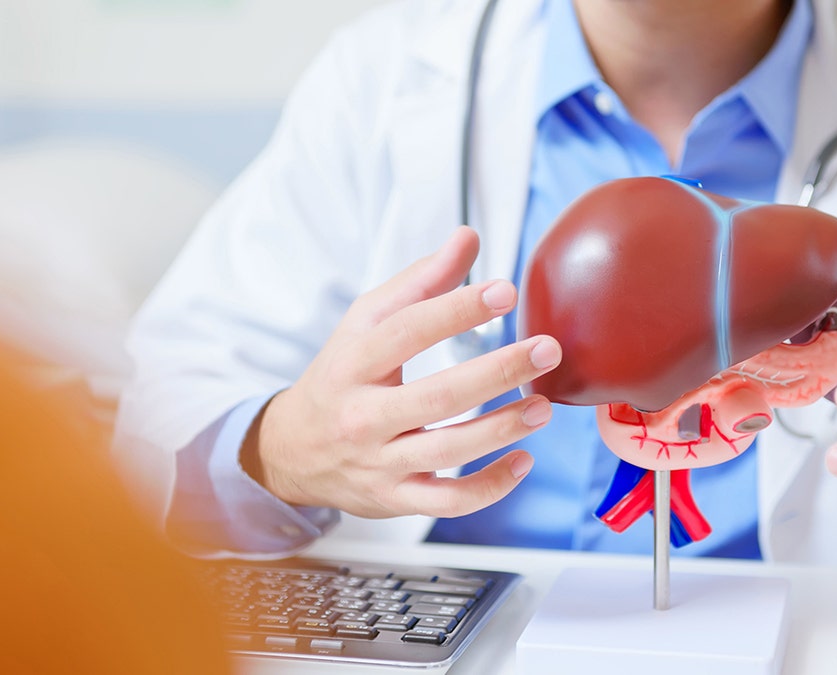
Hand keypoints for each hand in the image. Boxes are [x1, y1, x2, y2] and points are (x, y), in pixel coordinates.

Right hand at [244, 227, 561, 518]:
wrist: (290, 451)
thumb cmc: (341, 377)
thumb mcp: (365, 323)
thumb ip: (420, 282)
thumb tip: (468, 238)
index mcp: (355, 361)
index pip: (407, 331)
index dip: (457, 310)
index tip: (504, 292)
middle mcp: (364, 415)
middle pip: (436, 396)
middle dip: (497, 373)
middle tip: (546, 350)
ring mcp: (380, 462)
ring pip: (447, 452)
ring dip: (501, 430)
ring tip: (543, 407)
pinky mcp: (395, 499)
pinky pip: (448, 502)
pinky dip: (490, 488)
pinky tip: (523, 461)